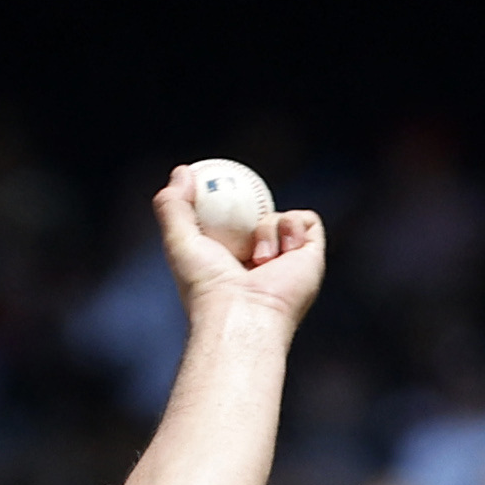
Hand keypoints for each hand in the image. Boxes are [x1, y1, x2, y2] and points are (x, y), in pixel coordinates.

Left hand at [154, 164, 324, 337]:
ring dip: (268, 226)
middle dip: (253, 206)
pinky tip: (278, 255)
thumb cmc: (207, 287)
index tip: (218, 185)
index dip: (227, 203)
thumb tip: (182, 171)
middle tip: (241, 191)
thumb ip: (173, 207)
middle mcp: (259, 265)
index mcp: (229, 265)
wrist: (243, 312)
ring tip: (257, 259)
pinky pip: (306, 220)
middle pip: (261, 218)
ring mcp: (287, 262)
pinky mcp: (311, 256)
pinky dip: (291, 227)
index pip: (232, 225)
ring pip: (281, 216)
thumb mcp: (179, 242)